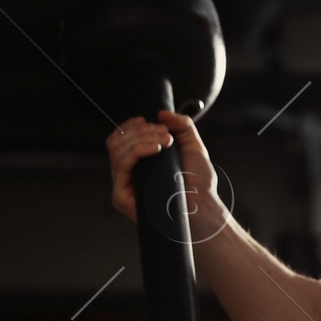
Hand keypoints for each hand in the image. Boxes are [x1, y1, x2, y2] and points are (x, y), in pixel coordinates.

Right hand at [106, 109, 227, 239]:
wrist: (203, 207)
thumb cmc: (199, 184)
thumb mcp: (193, 147)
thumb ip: (182, 125)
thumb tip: (162, 113)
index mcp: (139, 164)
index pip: (120, 139)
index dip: (130, 126)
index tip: (147, 119)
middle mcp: (129, 174)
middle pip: (117, 141)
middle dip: (141, 130)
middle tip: (166, 135)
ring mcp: (124, 186)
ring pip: (117, 150)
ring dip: (141, 138)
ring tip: (165, 141)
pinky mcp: (121, 198)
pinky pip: (121, 166)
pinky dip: (136, 151)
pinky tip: (154, 149)